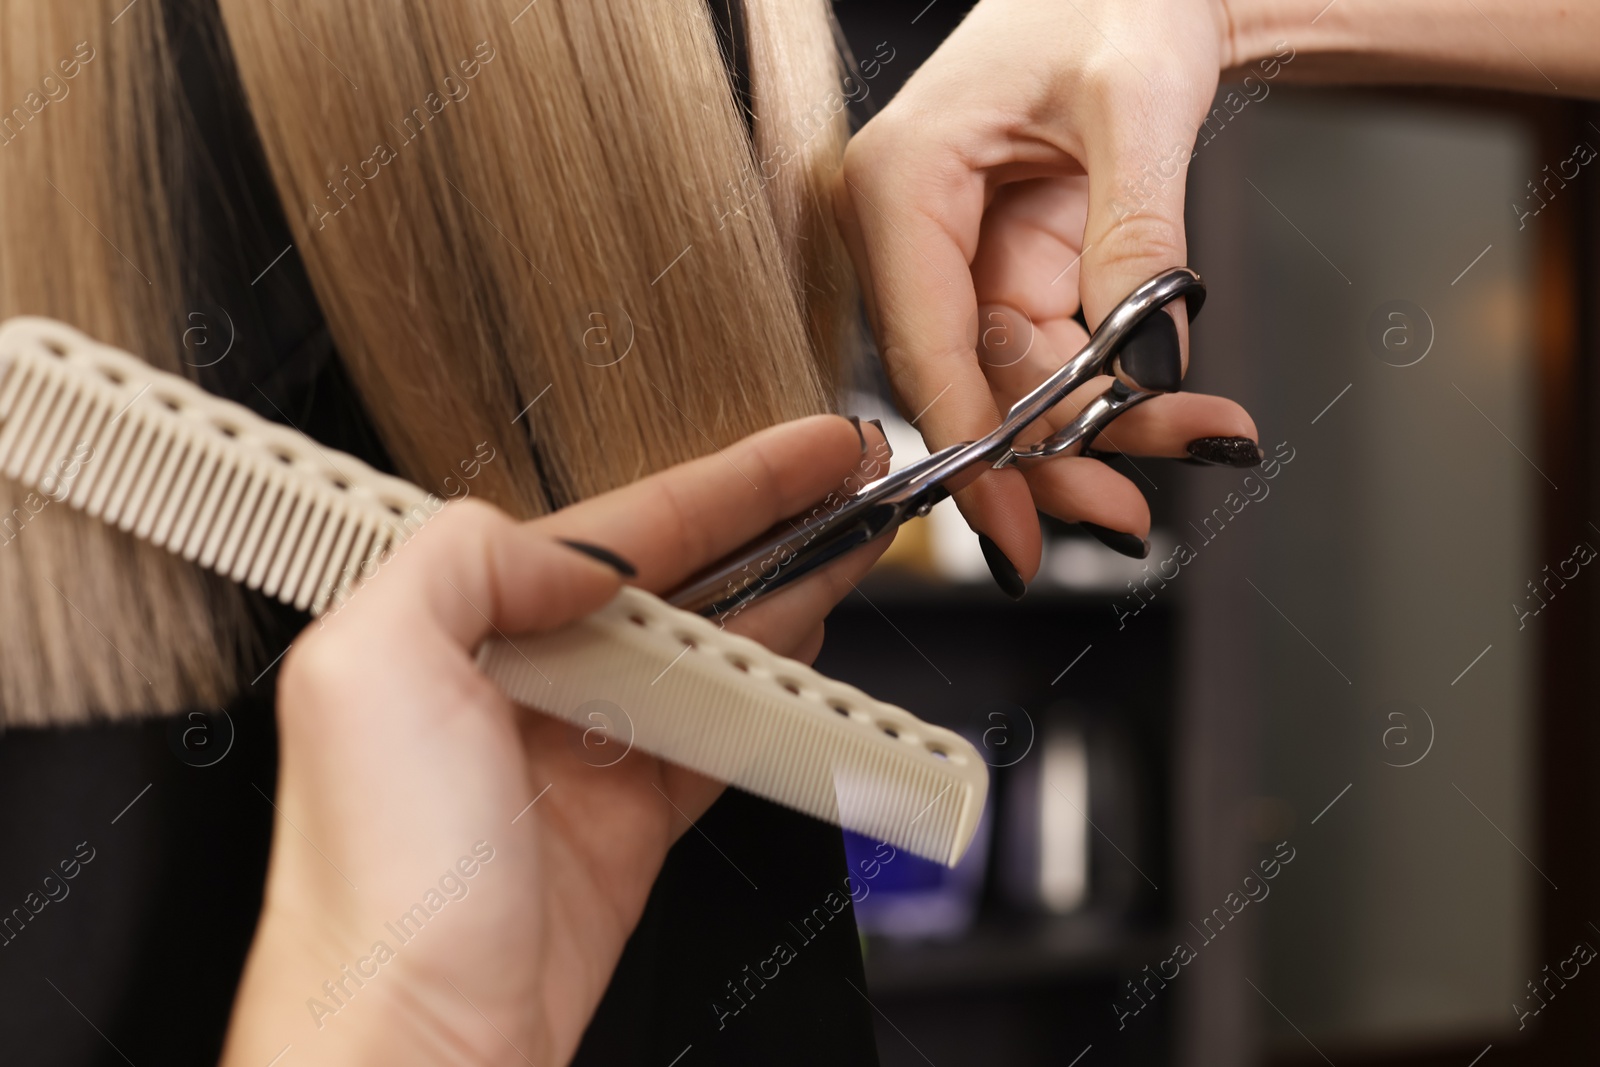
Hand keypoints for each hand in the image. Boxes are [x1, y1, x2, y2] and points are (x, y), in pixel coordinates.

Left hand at [220, 415, 891, 1066]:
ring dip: (782, 597)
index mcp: (445, 631)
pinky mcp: (622, 828)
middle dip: (764, 521)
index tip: (800, 450)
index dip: (718, 484)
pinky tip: (806, 657)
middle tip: (846, 482)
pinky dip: (770, 700)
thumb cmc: (375, 889)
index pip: (608, 532)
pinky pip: (714, 740)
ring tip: (849, 550)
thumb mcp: (367, 668)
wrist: (416, 1047)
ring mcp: (575, 757)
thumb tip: (570, 553)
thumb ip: (462, 561)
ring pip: (701, 652)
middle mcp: (511, 685)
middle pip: (668, 580)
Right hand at [836, 0, 1259, 581]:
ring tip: (1200, 439)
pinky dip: (1113, 390)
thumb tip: (1151, 359)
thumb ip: (1137, 234)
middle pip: (968, 380)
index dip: (970, 444)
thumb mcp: (1138, 103)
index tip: (1010, 528)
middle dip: (1051, 452)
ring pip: (1014, 384)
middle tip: (1124, 513)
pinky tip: (1181, 408)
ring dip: (1099, 430)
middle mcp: (911, 229)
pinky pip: (1050, 357)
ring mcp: (957, 256)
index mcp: (902, 179)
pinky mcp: (1005, 270)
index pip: (924, 339)